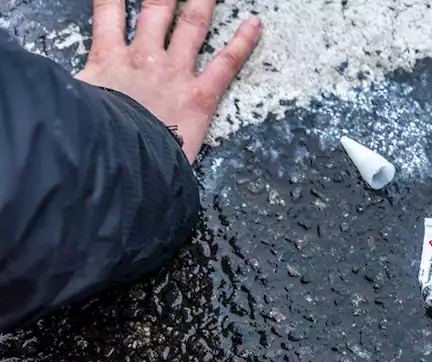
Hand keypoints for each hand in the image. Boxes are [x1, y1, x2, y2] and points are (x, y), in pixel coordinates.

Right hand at [77, 0, 262, 163]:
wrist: (115, 161)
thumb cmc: (91, 139)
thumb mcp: (73, 104)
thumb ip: (77, 88)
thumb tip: (62, 86)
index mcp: (108, 58)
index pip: (108, 12)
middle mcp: (144, 58)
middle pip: (157, 9)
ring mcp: (175, 73)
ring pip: (193, 25)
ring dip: (204, 3)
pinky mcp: (200, 95)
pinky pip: (227, 63)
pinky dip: (244, 42)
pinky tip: (255, 24)